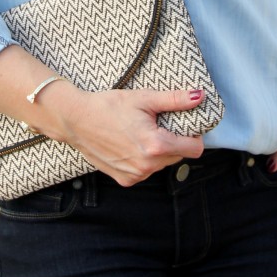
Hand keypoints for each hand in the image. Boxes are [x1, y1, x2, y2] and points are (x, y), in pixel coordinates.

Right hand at [55, 86, 205, 186]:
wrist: (76, 120)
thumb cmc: (109, 106)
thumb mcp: (144, 98)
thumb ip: (175, 100)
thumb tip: (199, 96)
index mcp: (155, 146)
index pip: (194, 149)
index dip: (193, 135)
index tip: (182, 123)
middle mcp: (147, 166)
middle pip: (179, 156)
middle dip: (175, 140)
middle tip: (158, 123)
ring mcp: (135, 176)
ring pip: (163, 164)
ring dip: (160, 150)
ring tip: (141, 132)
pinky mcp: (125, 180)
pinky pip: (147, 171)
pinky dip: (145, 159)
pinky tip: (131, 143)